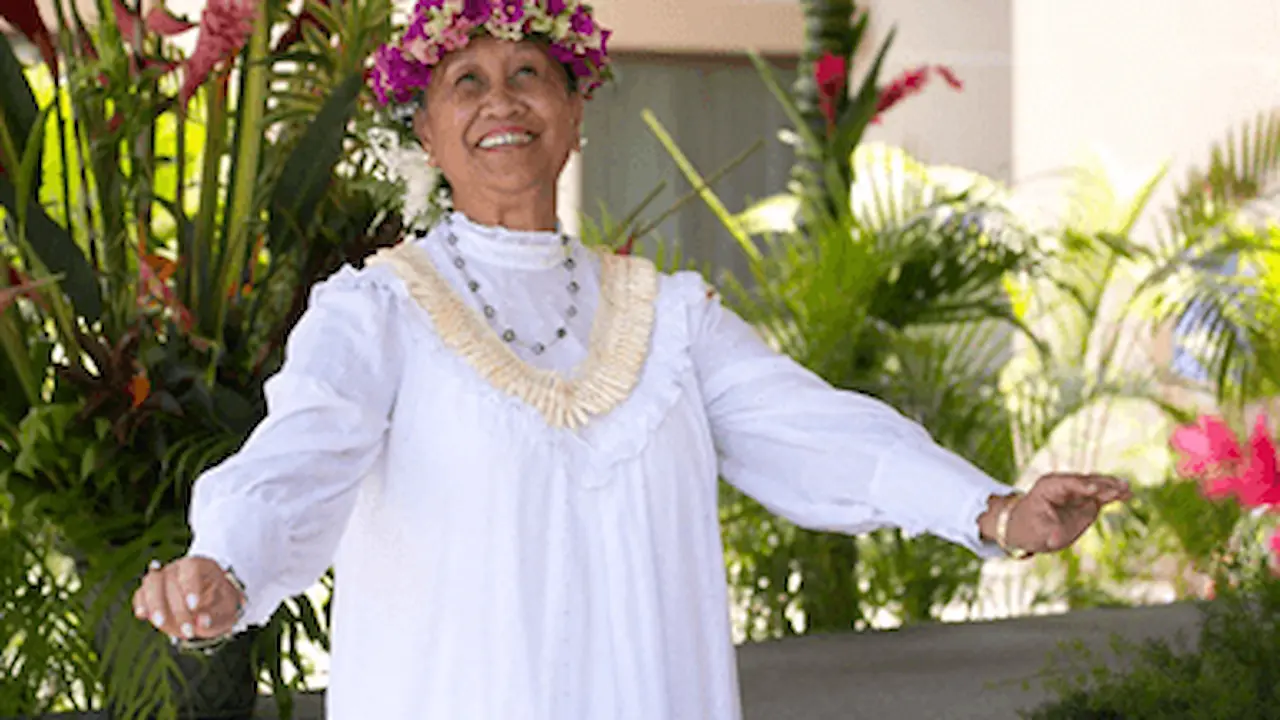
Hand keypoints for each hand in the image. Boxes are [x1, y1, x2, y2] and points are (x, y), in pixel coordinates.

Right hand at [131, 556, 244, 641]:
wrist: (213, 603)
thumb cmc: (220, 603)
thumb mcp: (226, 608)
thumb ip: (214, 615)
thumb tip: (202, 623)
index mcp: (202, 565)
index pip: (192, 568)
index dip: (190, 587)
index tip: (194, 607)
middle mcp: (179, 567)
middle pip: (171, 580)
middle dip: (178, 609)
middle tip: (188, 631)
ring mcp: (163, 576)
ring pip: (151, 583)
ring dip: (155, 605)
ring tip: (161, 624)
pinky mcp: (151, 591)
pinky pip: (141, 593)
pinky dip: (141, 604)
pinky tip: (143, 615)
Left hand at [981, 473, 1131, 553]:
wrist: (1028, 527)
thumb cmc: (1028, 526)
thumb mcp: (1036, 531)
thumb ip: (1049, 533)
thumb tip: (1055, 541)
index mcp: (1050, 486)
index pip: (1069, 483)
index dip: (1082, 486)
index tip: (1095, 490)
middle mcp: (1066, 486)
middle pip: (1087, 481)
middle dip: (1102, 484)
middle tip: (1119, 487)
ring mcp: (1078, 493)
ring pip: (1098, 487)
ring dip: (1112, 487)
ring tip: (1127, 489)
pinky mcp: (1087, 502)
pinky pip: (1102, 496)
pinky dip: (1114, 495)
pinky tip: (1128, 494)